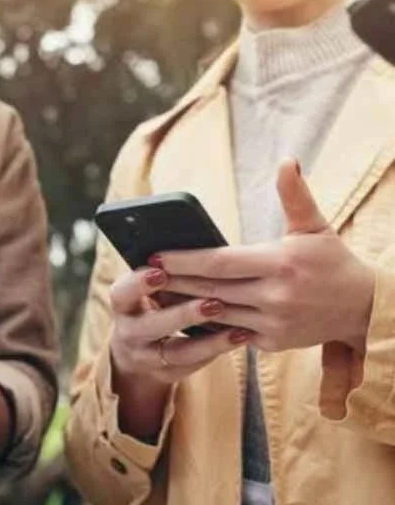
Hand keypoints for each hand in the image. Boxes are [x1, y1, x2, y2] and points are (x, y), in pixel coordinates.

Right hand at [107, 262, 251, 442]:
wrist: (138, 347)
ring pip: (176, 352)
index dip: (140, 283)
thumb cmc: (153, 301)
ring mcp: (145, 356)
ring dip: (208, 340)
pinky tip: (241, 337)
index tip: (161, 272)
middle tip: (213, 303)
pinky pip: (193, 365)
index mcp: (122, 303)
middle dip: (181, 314)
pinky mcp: (166, 373)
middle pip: (150, 327)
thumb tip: (201, 248)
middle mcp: (127, 332)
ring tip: (238, 328)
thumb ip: (167, 273)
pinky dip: (217, 350)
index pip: (123, 293)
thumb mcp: (148, 288)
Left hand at [159, 160, 376, 353]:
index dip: (185, 260)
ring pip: (215, 315)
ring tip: (152, 294)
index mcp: (282, 262)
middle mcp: (276, 295)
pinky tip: (178, 316)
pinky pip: (228, 334)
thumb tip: (286, 161)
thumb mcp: (316, 227)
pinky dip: (203, 325)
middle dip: (173, 282)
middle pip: (210, 289)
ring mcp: (273, 323)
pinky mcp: (272, 343)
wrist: (363, 309)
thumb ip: (295, 196)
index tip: (156, 255)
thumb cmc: (332, 262)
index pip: (221, 262)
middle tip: (141, 273)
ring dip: (182, 306)